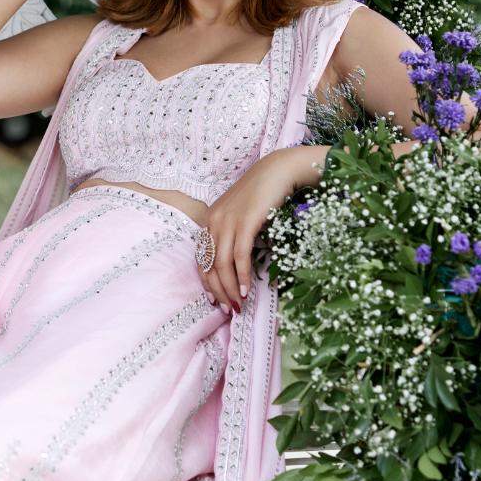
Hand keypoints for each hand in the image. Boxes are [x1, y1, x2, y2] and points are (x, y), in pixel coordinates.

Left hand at [198, 150, 308, 310]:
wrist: (278, 170)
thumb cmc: (263, 195)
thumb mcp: (241, 215)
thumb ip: (234, 235)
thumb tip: (237, 266)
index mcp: (210, 220)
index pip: (202, 258)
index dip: (208, 283)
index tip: (216, 301)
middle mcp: (214, 221)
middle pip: (209, 265)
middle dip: (218, 291)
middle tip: (228, 310)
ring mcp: (228, 221)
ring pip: (222, 264)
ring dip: (230, 288)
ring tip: (238, 305)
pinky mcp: (245, 222)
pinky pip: (239, 256)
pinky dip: (243, 275)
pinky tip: (247, 289)